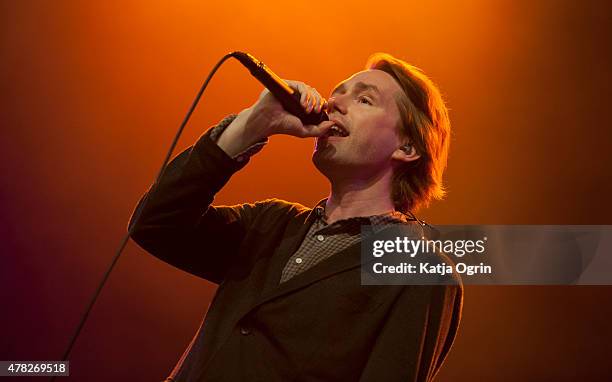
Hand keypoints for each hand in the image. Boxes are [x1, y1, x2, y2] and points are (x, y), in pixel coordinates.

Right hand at [216, 80, 333, 156]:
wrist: (268, 122)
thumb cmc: (283, 126)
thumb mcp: (304, 131)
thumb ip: (319, 130)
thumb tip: (332, 124)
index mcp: (303, 105)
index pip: (318, 100)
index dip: (323, 104)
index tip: (323, 110)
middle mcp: (299, 96)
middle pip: (316, 94)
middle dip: (318, 103)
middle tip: (315, 112)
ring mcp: (293, 90)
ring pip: (310, 89)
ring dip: (312, 100)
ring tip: (307, 110)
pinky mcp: (287, 84)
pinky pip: (301, 85)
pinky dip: (305, 95)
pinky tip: (303, 105)